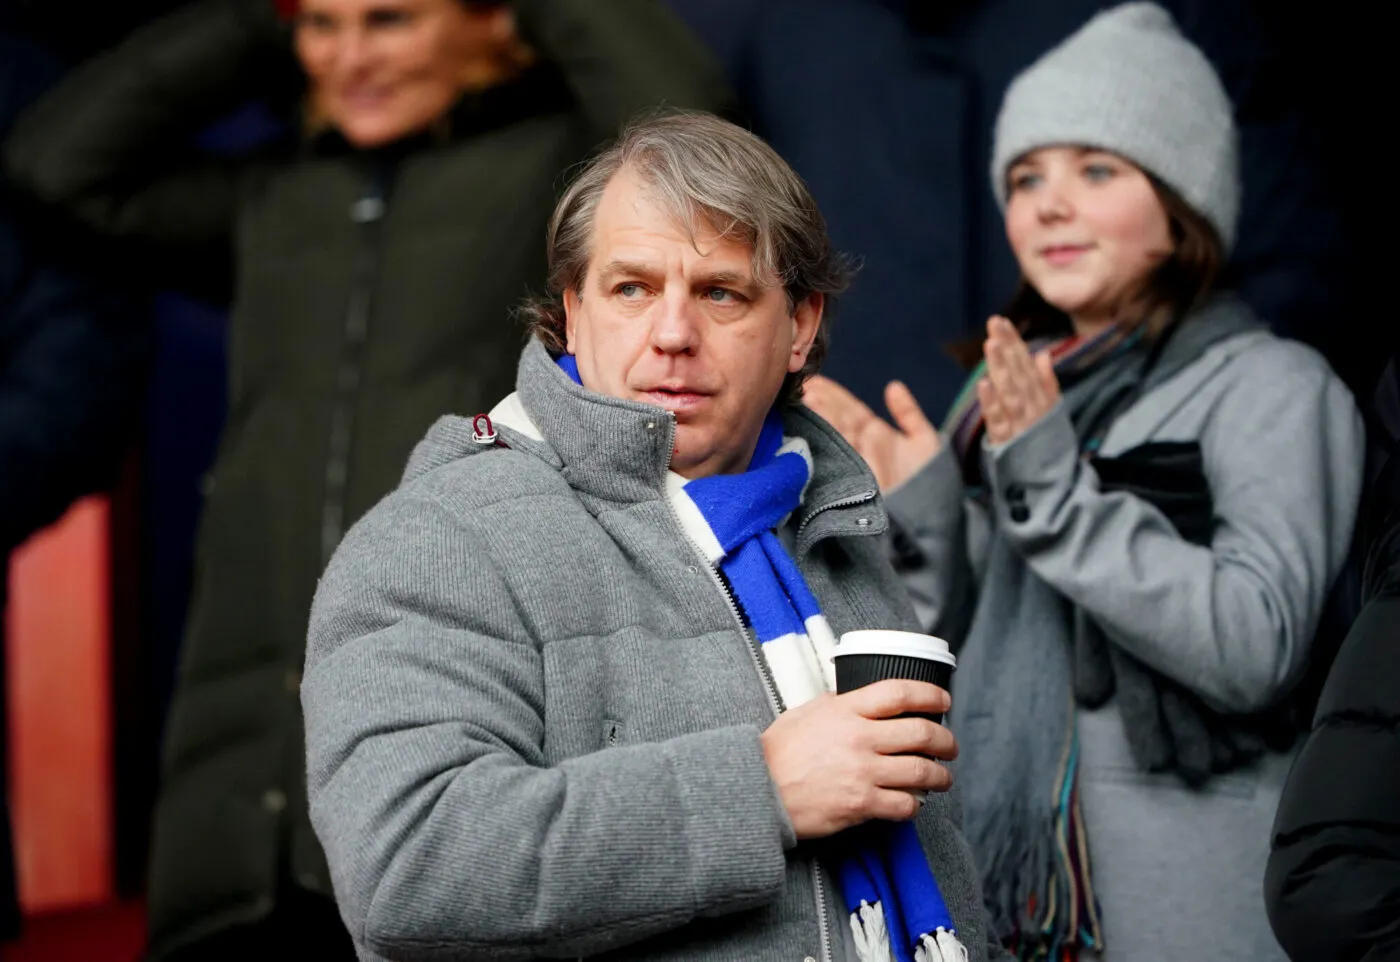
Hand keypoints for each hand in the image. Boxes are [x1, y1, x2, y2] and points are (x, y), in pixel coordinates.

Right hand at [760, 680, 956, 839]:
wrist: (758, 790)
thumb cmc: (777, 752)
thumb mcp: (805, 712)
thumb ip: (837, 705)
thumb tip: (861, 700)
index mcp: (846, 710)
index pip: (900, 693)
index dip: (930, 695)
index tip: (943, 701)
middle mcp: (859, 738)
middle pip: (921, 732)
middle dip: (945, 740)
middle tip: (950, 746)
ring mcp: (862, 772)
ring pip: (922, 771)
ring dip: (940, 775)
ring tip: (943, 778)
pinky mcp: (861, 804)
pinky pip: (905, 805)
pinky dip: (916, 805)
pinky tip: (913, 803)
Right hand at [804, 376, 941, 491]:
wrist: (928, 521)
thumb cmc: (929, 484)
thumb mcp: (924, 442)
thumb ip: (909, 414)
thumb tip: (893, 387)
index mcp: (875, 435)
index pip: (848, 408)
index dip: (833, 394)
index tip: (815, 379)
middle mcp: (860, 446)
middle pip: (835, 417)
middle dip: (818, 400)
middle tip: (800, 383)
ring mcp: (853, 460)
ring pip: (832, 431)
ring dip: (818, 413)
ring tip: (804, 395)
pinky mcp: (848, 476)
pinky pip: (833, 453)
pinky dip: (823, 434)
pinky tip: (812, 419)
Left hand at [979, 316, 1060, 445]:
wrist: (1049, 484)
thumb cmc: (1046, 444)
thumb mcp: (1051, 412)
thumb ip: (1047, 383)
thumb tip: (1043, 354)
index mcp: (1039, 397)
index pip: (1024, 363)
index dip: (1013, 341)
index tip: (1000, 320)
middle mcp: (1031, 406)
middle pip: (1017, 372)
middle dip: (1006, 347)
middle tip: (994, 323)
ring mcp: (1019, 423)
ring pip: (1009, 392)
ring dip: (1001, 367)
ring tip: (990, 344)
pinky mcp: (1008, 442)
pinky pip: (999, 421)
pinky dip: (992, 403)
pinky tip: (983, 385)